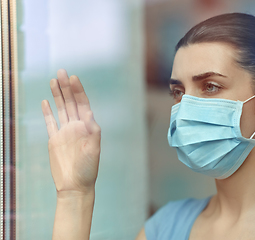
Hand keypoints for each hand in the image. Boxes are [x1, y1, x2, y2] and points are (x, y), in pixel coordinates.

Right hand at [42, 69, 100, 195]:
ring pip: (61, 109)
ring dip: (57, 95)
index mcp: (87, 127)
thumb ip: (92, 133)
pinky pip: (51, 123)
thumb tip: (89, 115)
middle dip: (66, 87)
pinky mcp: (55, 140)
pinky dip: (48, 112)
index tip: (73, 78)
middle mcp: (76, 127)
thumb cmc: (88, 169)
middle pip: (71, 102)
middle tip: (61, 71)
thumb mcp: (94, 150)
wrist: (75, 185)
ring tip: (53, 81)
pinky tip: (45, 102)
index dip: (78, 91)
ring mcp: (65, 132)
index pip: (82, 104)